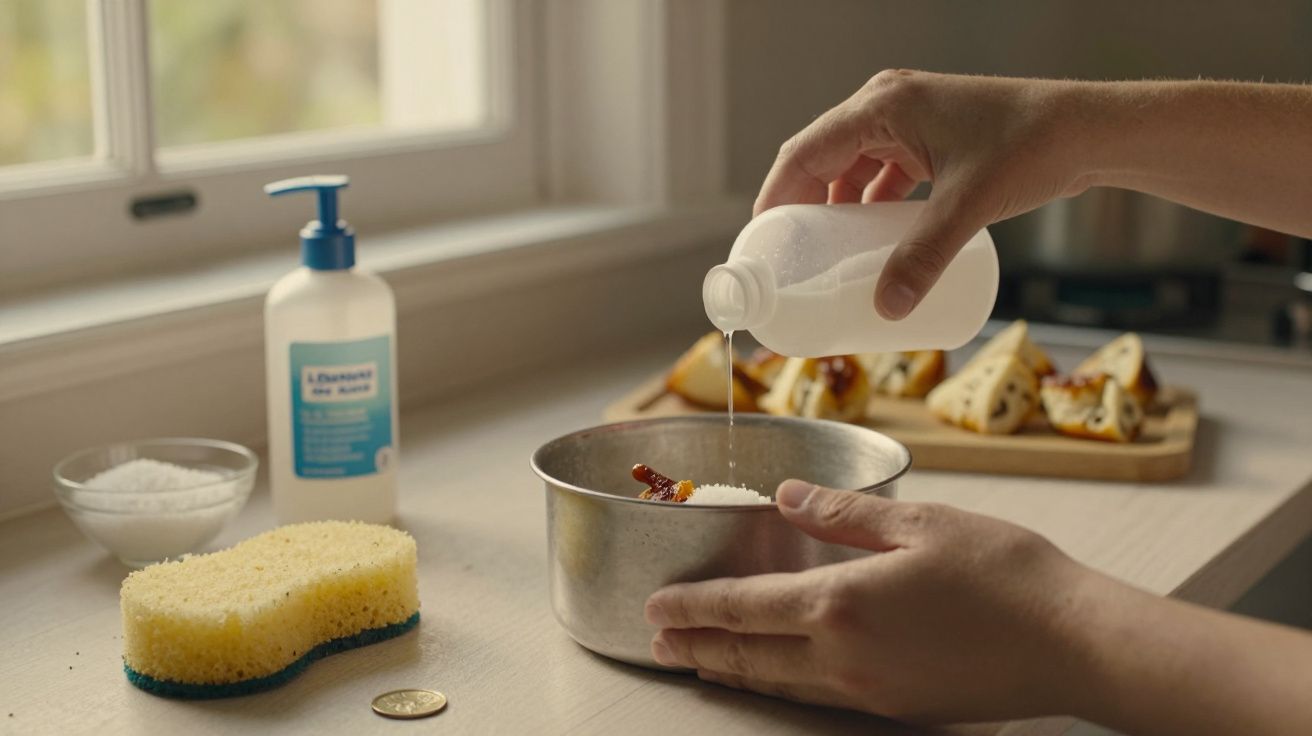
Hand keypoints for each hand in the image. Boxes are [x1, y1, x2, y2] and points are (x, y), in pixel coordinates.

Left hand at [644, 480, 1094, 723]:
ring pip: (777, 683)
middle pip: (748, 655)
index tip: (656, 607)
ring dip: (730, 671)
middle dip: (696, 647)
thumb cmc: (1006, 574)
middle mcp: (843, 655)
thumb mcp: (921, 523)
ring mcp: (868, 690)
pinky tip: (773, 678)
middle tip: (656, 642)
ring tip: (696, 663)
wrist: (1074, 643)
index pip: (743, 607)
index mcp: (843, 602)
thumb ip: (844, 513)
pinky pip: (815, 697)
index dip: (693, 607)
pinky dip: (776, 685)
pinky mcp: (895, 706)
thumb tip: (789, 497)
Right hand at [754, 70, 1090, 320]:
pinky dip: (868, 202)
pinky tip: (869, 237)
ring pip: (851, 165)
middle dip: (802, 206)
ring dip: (835, 206)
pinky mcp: (929, 135)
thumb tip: (886, 308)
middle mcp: (888, 104)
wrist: (1088, 129)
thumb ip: (924, 258)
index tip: (762, 242)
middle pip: (821, 158)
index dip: (776, 197)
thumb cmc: (1031, 147)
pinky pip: (881, 169)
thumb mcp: (968, 207)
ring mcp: (909, 118)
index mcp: (882, 106)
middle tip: (788, 255)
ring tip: (823, 252)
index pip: (804, 152)